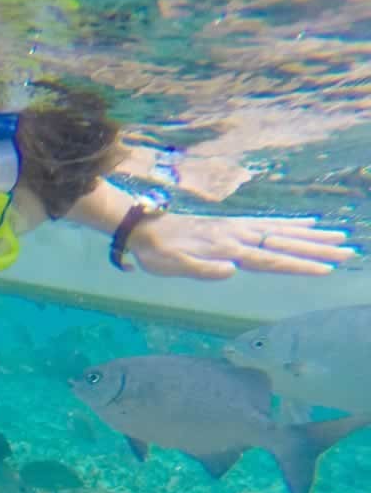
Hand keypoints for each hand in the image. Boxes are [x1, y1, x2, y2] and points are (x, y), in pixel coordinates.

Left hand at [127, 213, 356, 278]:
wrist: (145, 227)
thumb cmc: (158, 254)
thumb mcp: (173, 267)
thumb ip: (202, 269)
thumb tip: (231, 271)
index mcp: (227, 250)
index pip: (270, 259)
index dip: (298, 265)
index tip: (324, 269)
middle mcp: (238, 236)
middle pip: (284, 243)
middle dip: (316, 249)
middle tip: (347, 253)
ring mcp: (238, 227)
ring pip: (283, 231)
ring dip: (312, 235)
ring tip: (339, 237)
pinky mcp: (234, 224)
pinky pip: (270, 222)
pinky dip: (291, 222)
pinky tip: (308, 222)